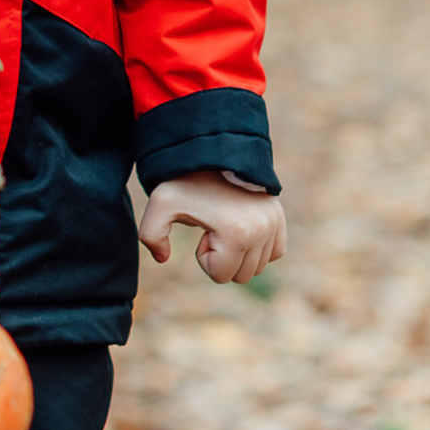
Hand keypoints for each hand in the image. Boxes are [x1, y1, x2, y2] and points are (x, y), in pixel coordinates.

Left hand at [137, 169, 286, 284]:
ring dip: (238, 251)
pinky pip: (274, 253)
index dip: (204, 257)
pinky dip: (257, 247)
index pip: (221, 276)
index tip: (202, 230)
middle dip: (222, 257)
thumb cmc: (184, 181)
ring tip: (225, 223)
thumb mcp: (160, 204)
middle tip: (213, 227)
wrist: (210, 153)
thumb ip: (150, 235)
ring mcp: (273, 224)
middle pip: (241, 275)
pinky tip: (239, 226)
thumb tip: (163, 258)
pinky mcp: (279, 218)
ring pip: (257, 266)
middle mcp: (262, 231)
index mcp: (236, 233)